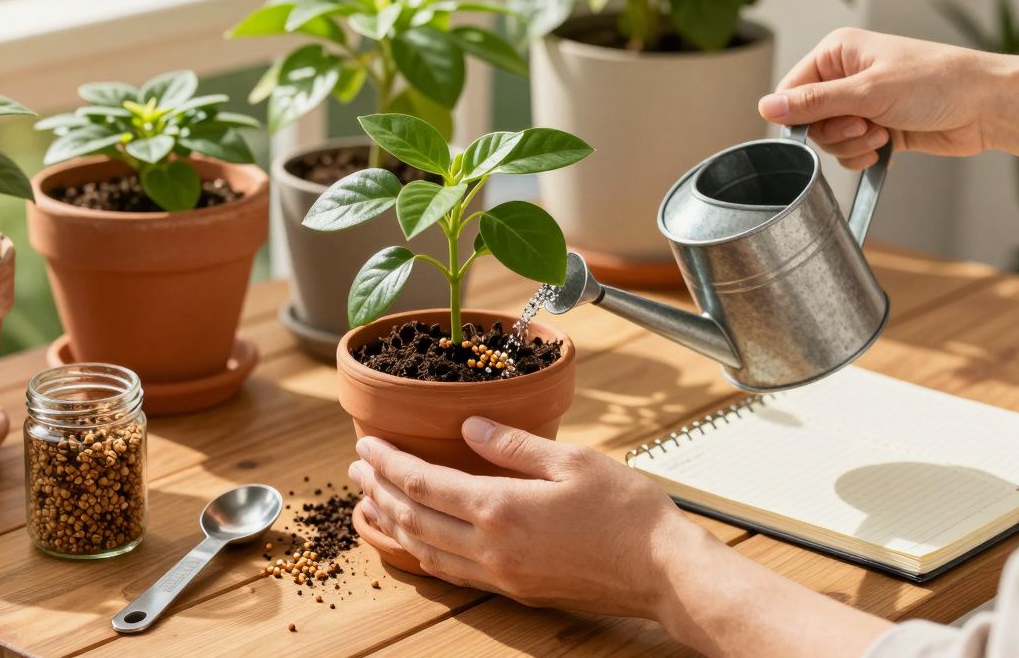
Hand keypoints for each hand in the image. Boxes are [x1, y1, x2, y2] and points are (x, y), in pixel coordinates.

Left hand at [347, 417, 707, 617]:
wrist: (662, 572)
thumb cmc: (627, 512)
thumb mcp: (573, 461)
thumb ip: (514, 445)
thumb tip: (468, 428)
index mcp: (502, 508)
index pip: (423, 483)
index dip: (388, 463)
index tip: (365, 446)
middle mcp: (492, 548)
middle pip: (415, 518)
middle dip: (379, 491)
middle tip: (356, 469)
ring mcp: (501, 574)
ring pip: (426, 551)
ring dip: (392, 526)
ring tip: (367, 506)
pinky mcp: (515, 591)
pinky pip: (451, 573)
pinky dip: (421, 554)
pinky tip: (413, 543)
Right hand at [758, 28, 998, 168]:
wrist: (986, 106)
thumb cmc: (936, 83)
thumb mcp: (868, 91)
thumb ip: (814, 102)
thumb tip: (766, 107)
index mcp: (837, 53)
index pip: (790, 90)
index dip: (799, 116)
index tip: (822, 125)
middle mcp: (845, 76)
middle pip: (809, 120)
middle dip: (835, 132)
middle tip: (865, 125)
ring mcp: (862, 104)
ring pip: (829, 140)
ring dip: (852, 145)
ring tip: (882, 133)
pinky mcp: (876, 128)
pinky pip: (849, 152)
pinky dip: (863, 155)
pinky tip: (887, 146)